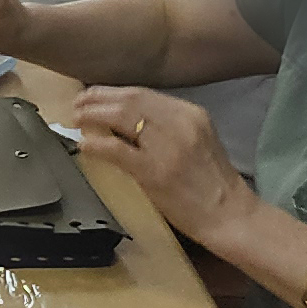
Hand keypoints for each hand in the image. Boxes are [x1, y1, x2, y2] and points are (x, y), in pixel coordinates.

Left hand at [64, 84, 253, 242]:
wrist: (229, 214)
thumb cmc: (212, 182)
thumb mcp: (196, 140)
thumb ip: (167, 125)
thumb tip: (125, 118)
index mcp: (192, 113)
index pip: (144, 93)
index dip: (113, 92)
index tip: (94, 95)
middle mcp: (181, 123)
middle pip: (130, 100)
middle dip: (98, 99)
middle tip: (78, 104)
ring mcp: (168, 147)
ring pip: (122, 118)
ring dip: (93, 116)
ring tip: (77, 119)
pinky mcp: (155, 171)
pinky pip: (117, 150)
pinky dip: (97, 144)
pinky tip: (85, 144)